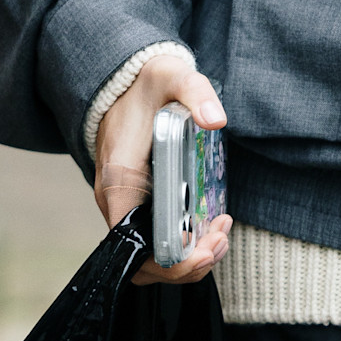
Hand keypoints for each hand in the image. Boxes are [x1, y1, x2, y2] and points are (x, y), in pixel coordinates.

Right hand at [95, 51, 231, 285]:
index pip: (131, 242)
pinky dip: (186, 244)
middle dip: (185, 264)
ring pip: (151, 256)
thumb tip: (217, 119)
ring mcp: (128, 205)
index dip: (167, 258)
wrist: (127, 81)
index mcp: (118, 179)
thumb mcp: (173, 76)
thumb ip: (195, 92)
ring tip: (222, 234)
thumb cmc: (148, 83)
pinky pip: (158, 239)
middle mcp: (118, 201)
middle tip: (221, 239)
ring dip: (189, 258)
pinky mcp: (141, 203)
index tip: (202, 248)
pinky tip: (212, 226)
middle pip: (142, 261)